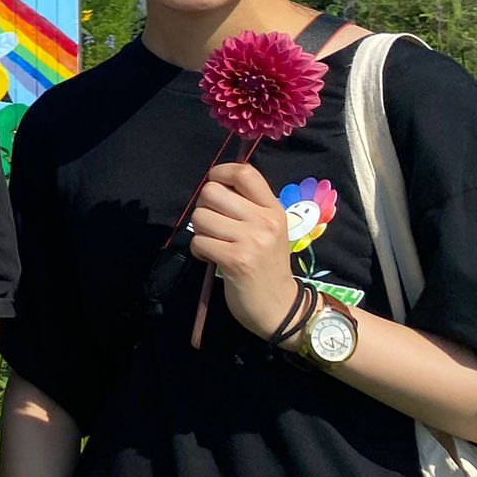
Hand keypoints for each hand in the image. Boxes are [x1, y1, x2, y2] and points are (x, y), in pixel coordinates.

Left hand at [188, 162, 298, 339]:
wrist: (278, 305)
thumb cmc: (267, 263)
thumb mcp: (267, 229)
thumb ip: (246, 205)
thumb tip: (213, 185)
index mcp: (273, 208)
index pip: (244, 172)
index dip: (220, 172)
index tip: (215, 185)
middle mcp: (265, 221)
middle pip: (212, 192)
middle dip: (204, 207)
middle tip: (214, 225)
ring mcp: (251, 240)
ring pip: (200, 217)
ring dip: (201, 232)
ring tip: (216, 243)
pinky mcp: (235, 260)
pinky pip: (198, 242)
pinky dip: (199, 250)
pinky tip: (213, 258)